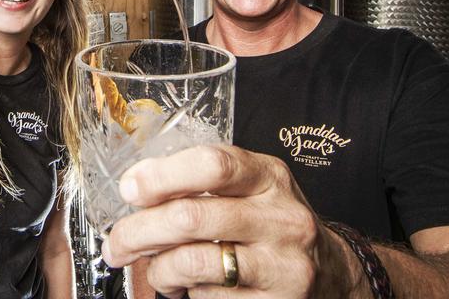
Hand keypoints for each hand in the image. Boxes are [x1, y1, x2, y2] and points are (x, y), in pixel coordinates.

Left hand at [100, 144, 354, 297]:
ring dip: (158, 269)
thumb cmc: (272, 224)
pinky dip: (188, 293)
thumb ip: (205, 183)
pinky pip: (209, 298)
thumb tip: (138, 191)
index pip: (213, 164)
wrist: (330, 272)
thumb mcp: (252, 189)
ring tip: (154, 270)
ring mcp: (282, 265)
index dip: (162, 176)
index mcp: (269, 177)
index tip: (130, 189)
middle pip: (190, 216)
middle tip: (117, 243)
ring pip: (192, 262)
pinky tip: (190, 288)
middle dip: (138, 231)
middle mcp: (281, 218)